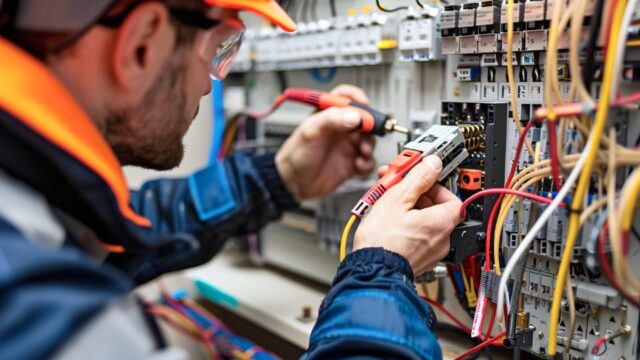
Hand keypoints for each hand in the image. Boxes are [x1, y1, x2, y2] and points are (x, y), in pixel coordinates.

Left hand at [275, 85, 375, 200]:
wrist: (292, 183)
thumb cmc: (295, 155)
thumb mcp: (310, 132)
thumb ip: (331, 120)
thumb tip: (354, 116)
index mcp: (328, 116)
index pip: (345, 97)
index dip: (356, 97)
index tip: (364, 104)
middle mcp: (340, 129)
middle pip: (364, 120)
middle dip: (369, 126)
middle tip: (365, 134)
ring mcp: (347, 146)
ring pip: (369, 140)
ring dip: (369, 145)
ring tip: (362, 151)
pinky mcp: (351, 164)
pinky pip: (368, 161)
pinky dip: (367, 163)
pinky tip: (358, 165)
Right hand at [354, 156, 463, 274]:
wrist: (371, 270)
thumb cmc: (382, 240)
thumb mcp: (397, 198)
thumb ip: (418, 178)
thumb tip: (432, 165)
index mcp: (441, 222)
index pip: (453, 196)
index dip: (436, 185)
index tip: (420, 179)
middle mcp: (441, 239)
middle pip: (437, 208)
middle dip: (416, 194)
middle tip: (397, 187)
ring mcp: (431, 252)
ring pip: (425, 222)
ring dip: (409, 209)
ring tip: (387, 203)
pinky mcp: (418, 260)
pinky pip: (418, 236)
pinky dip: (407, 226)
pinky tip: (388, 221)